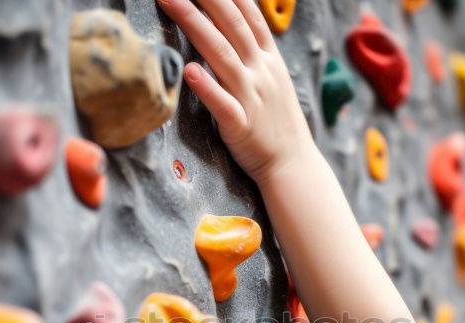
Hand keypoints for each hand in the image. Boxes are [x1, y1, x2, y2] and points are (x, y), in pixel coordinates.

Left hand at [157, 0, 316, 185]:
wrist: (294, 164)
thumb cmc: (276, 122)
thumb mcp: (272, 78)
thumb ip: (253, 50)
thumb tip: (233, 22)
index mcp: (268, 59)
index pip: (249, 15)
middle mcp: (260, 72)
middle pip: (232, 26)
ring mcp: (251, 97)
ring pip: (222, 55)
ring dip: (195, 26)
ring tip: (170, 2)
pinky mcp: (241, 125)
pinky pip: (222, 104)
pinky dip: (207, 87)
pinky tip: (189, 70)